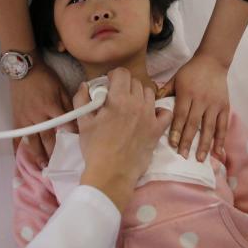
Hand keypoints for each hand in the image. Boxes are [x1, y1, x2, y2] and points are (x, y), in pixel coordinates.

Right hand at [10, 64, 72, 167]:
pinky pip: (17, 137)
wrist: (24, 70)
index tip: (79, 146)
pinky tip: (20, 159)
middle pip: (48, 138)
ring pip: (33, 142)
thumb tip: (78, 117)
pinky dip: (18, 149)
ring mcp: (26, 119)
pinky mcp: (16, 120)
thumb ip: (69, 104)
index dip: (73, 135)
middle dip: (55, 152)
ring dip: (39, 155)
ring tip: (43, 166)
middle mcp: (39, 116)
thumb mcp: (61, 88)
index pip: (65, 124)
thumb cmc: (45, 78)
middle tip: (61, 165)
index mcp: (52, 107)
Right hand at [75, 68, 171, 211]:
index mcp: (118, 99)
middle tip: (117, 98)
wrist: (111, 174)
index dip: (114, 76)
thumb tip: (85, 85)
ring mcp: (150, 117)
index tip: (109, 84)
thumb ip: (81, 99)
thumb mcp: (82, 122)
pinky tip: (149, 116)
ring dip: (140, 95)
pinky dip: (159, 111)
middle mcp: (137, 104)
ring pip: (149, 93)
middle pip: (135, 82)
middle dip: (125, 86)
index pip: (122, 73)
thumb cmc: (95, 148)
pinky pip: (165, 112)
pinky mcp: (157, 130)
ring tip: (131, 106)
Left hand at [162, 53, 229, 160]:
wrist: (212, 61)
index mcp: (187, 93)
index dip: (176, 130)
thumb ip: (165, 92)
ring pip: (209, 127)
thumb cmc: (190, 71)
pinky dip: (221, 139)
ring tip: (199, 158)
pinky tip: (218, 152)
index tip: (172, 144)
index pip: (181, 115)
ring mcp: (214, 104)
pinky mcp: (224, 106)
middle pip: (194, 124)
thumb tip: (153, 105)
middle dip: (187, 141)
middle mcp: (201, 100)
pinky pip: (222, 125)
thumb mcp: (175, 78)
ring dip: (204, 144)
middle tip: (182, 156)